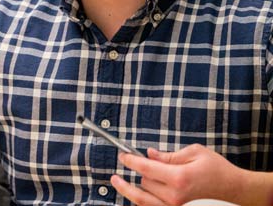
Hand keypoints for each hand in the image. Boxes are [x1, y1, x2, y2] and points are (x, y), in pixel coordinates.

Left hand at [111, 144, 243, 205]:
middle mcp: (175, 195)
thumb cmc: (217, 170)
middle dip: (138, 171)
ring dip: (132, 188)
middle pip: (143, 182)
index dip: (130, 160)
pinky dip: (140, 201)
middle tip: (130, 161)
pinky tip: (133, 193)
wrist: (234, 189)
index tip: (122, 156)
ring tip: (119, 181)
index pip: (145, 168)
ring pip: (142, 198)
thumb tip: (149, 154)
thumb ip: (168, 154)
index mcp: (179, 177)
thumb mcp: (195, 153)